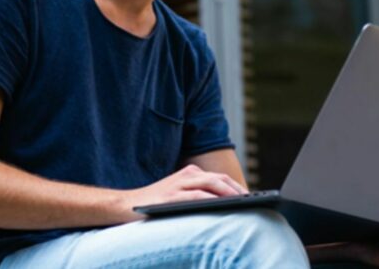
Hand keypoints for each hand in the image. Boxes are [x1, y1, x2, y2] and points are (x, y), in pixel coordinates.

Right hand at [120, 164, 246, 219]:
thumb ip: (197, 194)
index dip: (236, 186)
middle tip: (252, 200)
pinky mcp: (171, 197)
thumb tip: (224, 205)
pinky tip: (221, 205)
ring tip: (242, 202)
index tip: (250, 196)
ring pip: (211, 184)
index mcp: (190, 173)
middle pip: (219, 179)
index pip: (219, 178)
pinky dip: (211, 199)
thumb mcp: (178, 194)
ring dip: (228, 192)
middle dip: (237, 189)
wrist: (125, 205)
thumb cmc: (155, 203)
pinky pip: (196, 196)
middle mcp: (186, 175)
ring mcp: (178, 185)